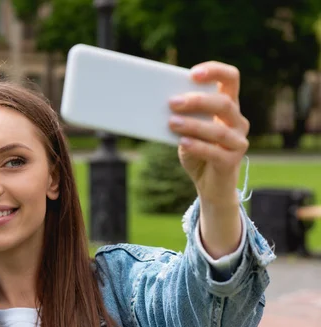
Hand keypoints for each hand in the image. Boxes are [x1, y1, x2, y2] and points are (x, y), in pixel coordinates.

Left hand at [168, 61, 248, 205]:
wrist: (209, 184)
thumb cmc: (196, 150)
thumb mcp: (187, 129)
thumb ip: (182, 115)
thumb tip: (159, 103)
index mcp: (229, 106)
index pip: (231, 78)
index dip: (215, 71)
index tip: (192, 73)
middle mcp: (238, 121)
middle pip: (224, 103)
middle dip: (197, 101)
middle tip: (172, 102)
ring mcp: (238, 142)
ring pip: (219, 129)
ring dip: (193, 124)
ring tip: (171, 123)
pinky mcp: (232, 161)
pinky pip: (216, 152)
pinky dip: (198, 146)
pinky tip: (182, 142)